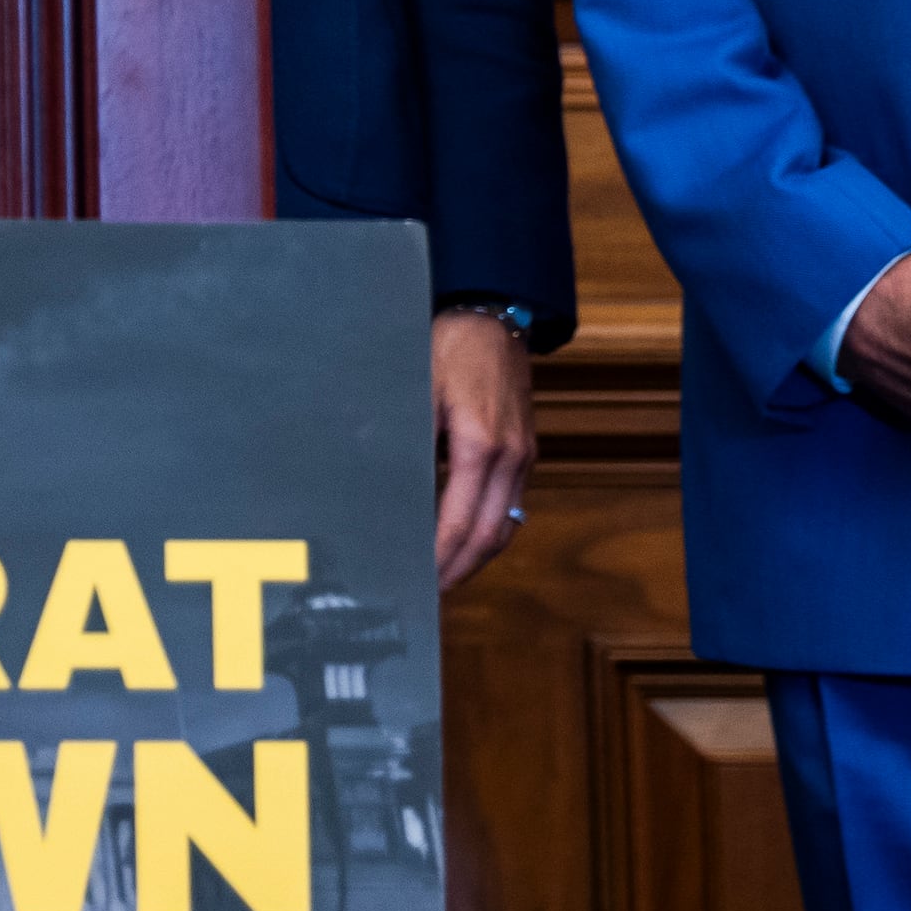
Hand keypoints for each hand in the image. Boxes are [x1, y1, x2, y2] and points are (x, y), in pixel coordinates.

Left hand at [427, 309, 536, 588]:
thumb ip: (409, 443)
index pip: (461, 522)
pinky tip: (467, 539)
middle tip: (431, 592)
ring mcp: (523, 455)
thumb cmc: (449, 348)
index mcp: (481, 445)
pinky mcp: (524, 450)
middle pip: (490, 535)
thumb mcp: (418, 392)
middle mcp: (510, 457)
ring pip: (506, 525)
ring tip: (447, 575)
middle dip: (461, 569)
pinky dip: (490, 531)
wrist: (493, 317)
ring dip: (478, 555)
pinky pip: (511, 505)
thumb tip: (386, 490)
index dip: (440, 557)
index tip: (421, 579)